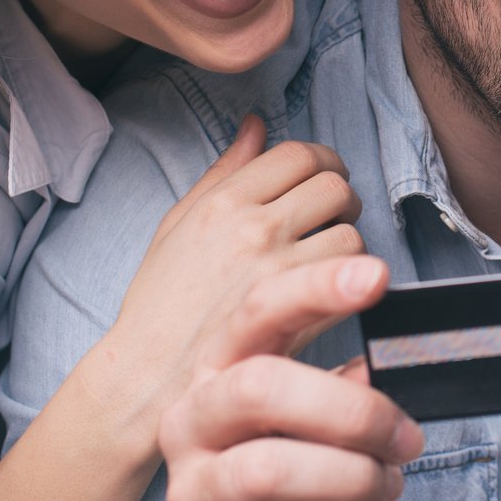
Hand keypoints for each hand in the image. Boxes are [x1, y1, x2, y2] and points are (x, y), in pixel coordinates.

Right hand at [102, 116, 364, 450]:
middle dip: (340, 197)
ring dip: (348, 240)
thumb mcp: (178, 224)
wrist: (150, 376)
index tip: (323, 178)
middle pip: (334, 185)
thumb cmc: (160, 303)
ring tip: (328, 258)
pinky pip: (350, 278)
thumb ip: (223, 171)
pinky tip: (329, 289)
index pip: (299, 155)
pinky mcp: (299, 312)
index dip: (322, 161)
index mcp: (223, 203)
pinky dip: (350, 280)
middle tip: (330, 217)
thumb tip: (256, 125)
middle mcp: (253, 230)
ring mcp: (279, 271)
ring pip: (350, 230)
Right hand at [161, 256, 422, 500]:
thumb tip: (402, 354)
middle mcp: (191, 426)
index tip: (377, 276)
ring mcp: (191, 497)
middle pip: (260, 387)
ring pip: (269, 469)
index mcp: (219, 374)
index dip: (315, 289)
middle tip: (408, 437)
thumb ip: (348, 384)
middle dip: (352, 409)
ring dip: (354, 477)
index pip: (257, 312)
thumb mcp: (311, 425)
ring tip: (392, 486)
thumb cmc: (288, 489)